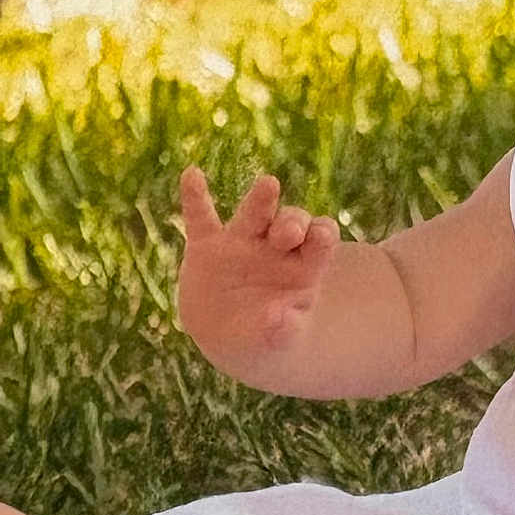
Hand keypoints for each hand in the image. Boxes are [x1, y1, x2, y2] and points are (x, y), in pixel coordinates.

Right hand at [176, 167, 341, 370]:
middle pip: (291, 221)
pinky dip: (195, 197)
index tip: (321, 236)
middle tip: (288, 235)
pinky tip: (191, 174)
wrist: (229, 338)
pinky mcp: (207, 246)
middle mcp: (276, 247)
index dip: (322, 234)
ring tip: (270, 185)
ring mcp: (242, 243)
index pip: (321, 239)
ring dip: (261, 201)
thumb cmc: (266, 336)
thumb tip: (282, 319)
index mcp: (303, 266)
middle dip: (292, 223)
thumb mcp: (277, 340)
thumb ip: (284, 330)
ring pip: (254, 214)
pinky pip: (200, 217)